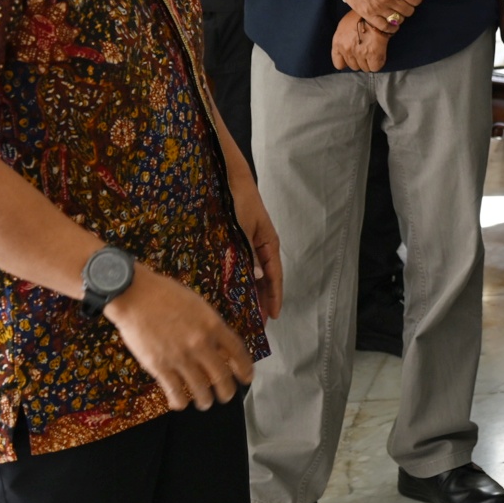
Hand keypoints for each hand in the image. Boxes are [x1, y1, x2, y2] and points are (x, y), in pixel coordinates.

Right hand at [104, 265, 254, 410]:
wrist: (135, 295)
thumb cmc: (164, 294)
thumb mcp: (197, 304)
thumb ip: (209, 325)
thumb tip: (219, 343)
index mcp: (213, 325)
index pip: (238, 352)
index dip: (245, 368)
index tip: (247, 378)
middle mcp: (201, 344)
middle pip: (222, 376)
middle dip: (227, 391)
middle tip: (227, 396)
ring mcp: (181, 357)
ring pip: (201, 389)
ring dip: (206, 401)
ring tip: (205, 403)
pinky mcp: (160, 367)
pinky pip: (176, 392)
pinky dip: (181, 402)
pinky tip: (181, 403)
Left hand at [226, 167, 282, 320]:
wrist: (228, 179)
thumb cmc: (239, 201)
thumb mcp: (245, 228)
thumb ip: (250, 252)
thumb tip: (257, 277)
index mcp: (268, 243)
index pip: (275, 276)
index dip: (274, 297)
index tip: (273, 317)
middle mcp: (261, 246)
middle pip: (265, 279)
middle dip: (262, 300)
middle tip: (257, 323)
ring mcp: (249, 244)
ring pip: (253, 274)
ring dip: (251, 292)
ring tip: (246, 313)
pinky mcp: (237, 241)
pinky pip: (242, 265)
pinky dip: (241, 279)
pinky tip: (233, 291)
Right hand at [322, 0, 422, 33]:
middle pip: (409, 10)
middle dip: (409, 6)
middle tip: (403, 1)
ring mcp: (377, 8)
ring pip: (398, 19)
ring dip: (400, 15)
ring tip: (395, 9)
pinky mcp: (367, 14)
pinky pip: (384, 27)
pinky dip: (390, 26)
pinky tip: (390, 20)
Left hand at [330, 12, 388, 72]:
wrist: (375, 10)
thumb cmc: (360, 15)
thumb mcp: (345, 25)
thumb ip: (343, 39)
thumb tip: (350, 47)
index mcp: (338, 42)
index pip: (339, 64)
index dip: (348, 62)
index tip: (354, 57)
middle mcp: (347, 50)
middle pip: (354, 66)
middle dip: (360, 60)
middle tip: (366, 50)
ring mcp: (360, 53)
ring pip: (365, 68)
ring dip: (369, 61)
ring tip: (373, 50)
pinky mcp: (373, 55)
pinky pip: (375, 67)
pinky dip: (378, 63)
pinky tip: (379, 53)